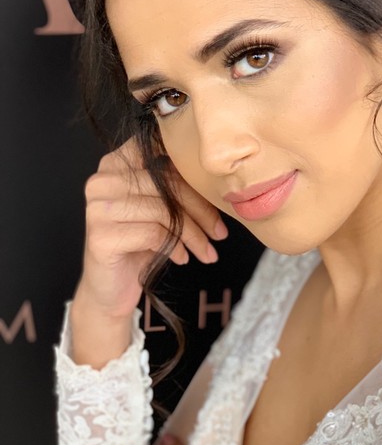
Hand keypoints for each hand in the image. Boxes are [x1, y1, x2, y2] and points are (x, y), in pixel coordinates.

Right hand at [69, 137, 228, 365]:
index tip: (217, 197)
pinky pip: (154, 234)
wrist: (110, 290)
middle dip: (201, 211)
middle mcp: (102, 180)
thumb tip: (219, 182)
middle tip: (220, 233)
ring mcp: (98, 207)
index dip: (194, 175)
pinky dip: (176, 247)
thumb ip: (177, 187)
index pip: (163, 154)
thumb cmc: (139, 245)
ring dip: (193, 234)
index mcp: (116, 163)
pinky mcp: (101, 236)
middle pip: (167, 184)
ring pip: (164, 211)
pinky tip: (182, 258)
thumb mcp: (161, 210)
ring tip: (206, 251)